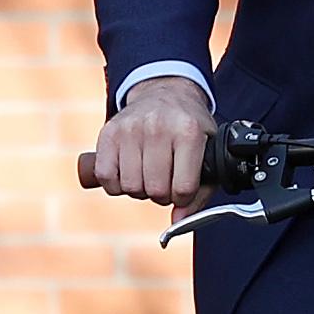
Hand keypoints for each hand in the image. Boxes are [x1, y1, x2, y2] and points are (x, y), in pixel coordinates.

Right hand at [90, 75, 214, 210]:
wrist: (165, 92)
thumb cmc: (188, 128)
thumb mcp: (207, 152)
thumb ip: (200, 192)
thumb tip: (180, 221)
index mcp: (188, 131)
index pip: (183, 188)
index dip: (183, 197)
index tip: (182, 188)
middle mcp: (158, 126)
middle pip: (155, 190)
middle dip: (161, 194)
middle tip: (164, 180)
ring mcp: (131, 128)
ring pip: (130, 187)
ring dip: (139, 189)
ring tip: (147, 173)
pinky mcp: (108, 132)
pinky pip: (106, 177)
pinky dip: (115, 184)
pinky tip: (127, 172)